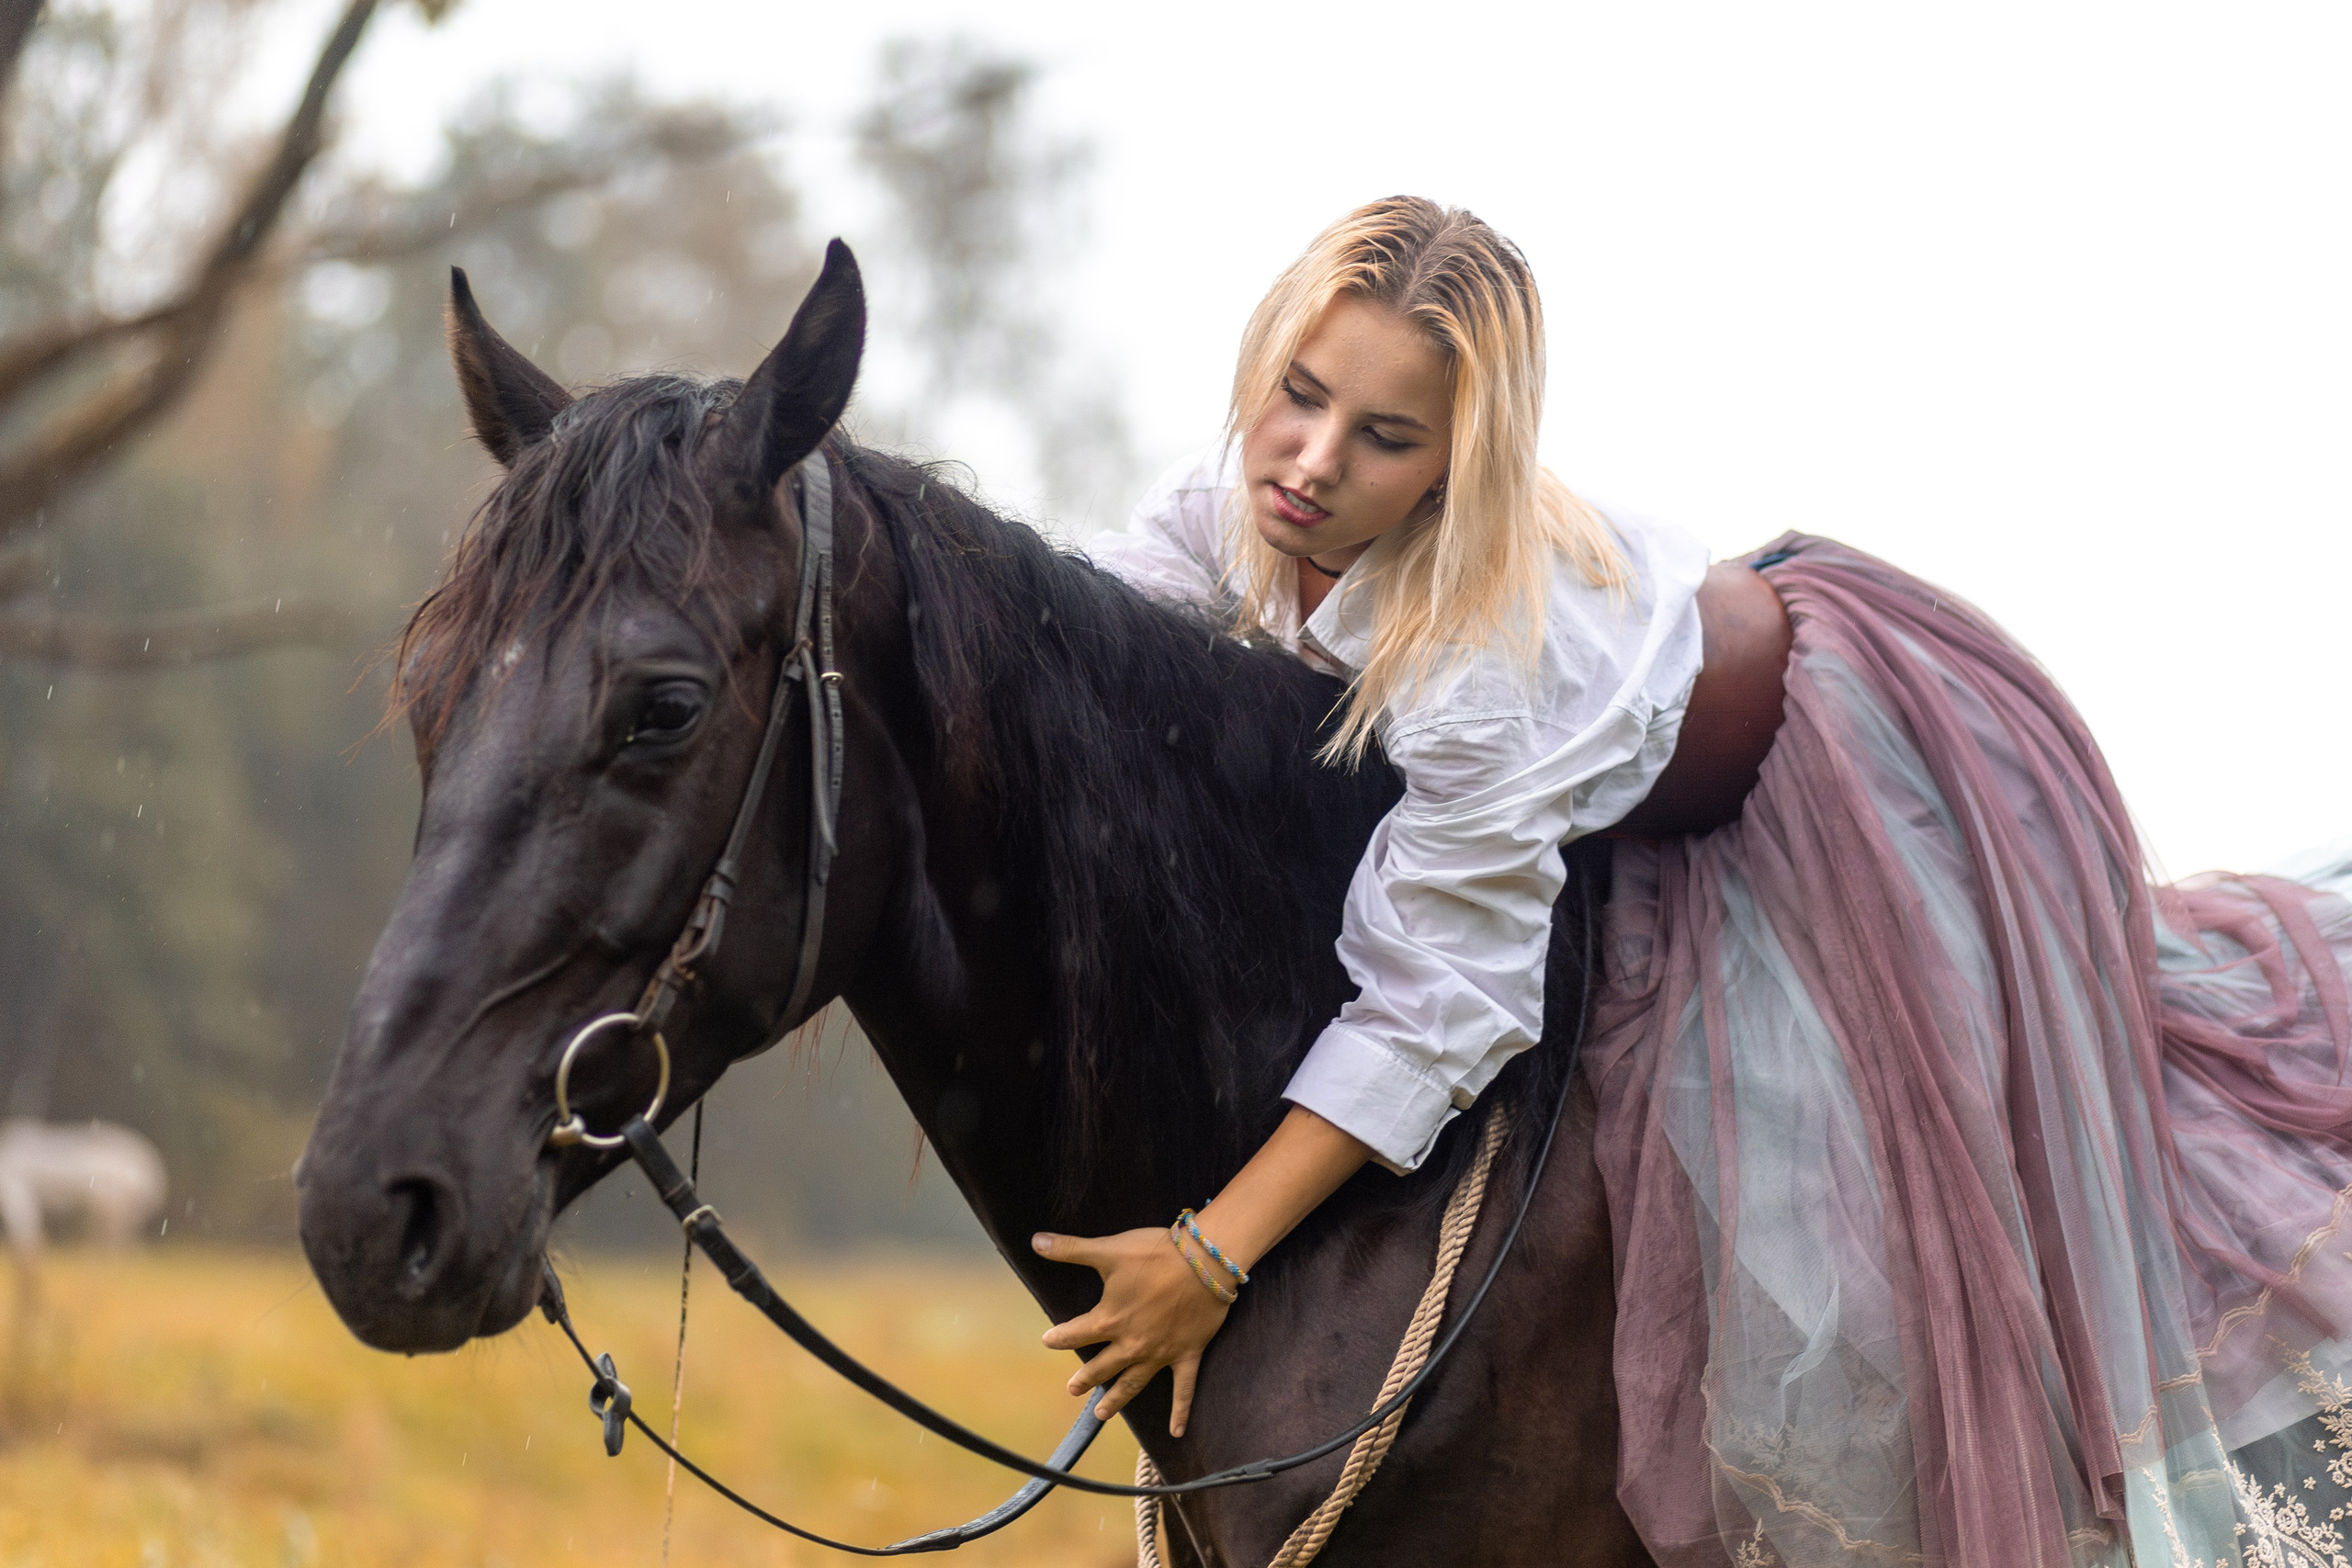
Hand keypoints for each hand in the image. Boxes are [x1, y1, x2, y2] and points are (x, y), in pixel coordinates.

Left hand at [1032, 1225, 1229, 1435]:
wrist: (1204, 1262)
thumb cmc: (1155, 1253)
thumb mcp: (1108, 1249)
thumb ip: (1069, 1249)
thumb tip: (1034, 1241)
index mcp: (1110, 1319)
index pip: (1075, 1333)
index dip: (1059, 1337)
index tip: (1048, 1341)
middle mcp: (1132, 1344)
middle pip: (1102, 1367)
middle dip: (1086, 1378)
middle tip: (1072, 1389)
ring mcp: (1160, 1354)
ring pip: (1133, 1383)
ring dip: (1117, 1400)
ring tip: (1101, 1414)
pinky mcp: (1186, 1355)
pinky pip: (1183, 1389)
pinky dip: (1181, 1412)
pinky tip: (1176, 1433)